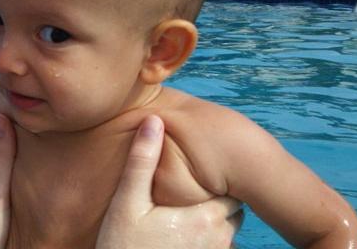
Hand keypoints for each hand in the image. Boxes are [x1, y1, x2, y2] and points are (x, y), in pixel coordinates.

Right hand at [97, 115, 243, 248]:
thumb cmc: (122, 246)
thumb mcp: (127, 202)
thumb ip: (142, 162)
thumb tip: (153, 120)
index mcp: (204, 217)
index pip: (233, 191)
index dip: (220, 181)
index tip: (206, 175)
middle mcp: (217, 240)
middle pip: (235, 212)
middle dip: (220, 200)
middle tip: (199, 190)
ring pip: (230, 233)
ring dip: (217, 223)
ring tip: (192, 212)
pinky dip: (211, 241)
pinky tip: (185, 236)